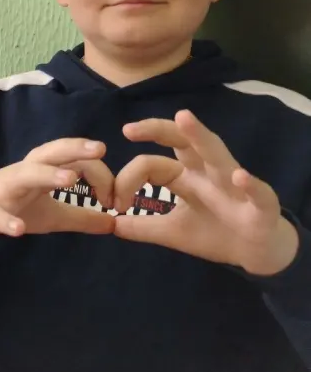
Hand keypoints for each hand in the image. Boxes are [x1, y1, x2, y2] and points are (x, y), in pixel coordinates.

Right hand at [0, 139, 115, 241]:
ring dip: (47, 175)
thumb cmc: (15, 205)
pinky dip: (7, 220)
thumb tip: (115, 224)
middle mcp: (25, 172)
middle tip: (99, 150)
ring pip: (25, 175)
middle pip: (49, 154)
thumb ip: (82, 217)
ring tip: (69, 179)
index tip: (116, 201)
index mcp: (42, 169)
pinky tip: (18, 229)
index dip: (99, 176)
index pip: (74, 161)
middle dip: (73, 149)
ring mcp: (6, 189)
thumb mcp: (53, 212)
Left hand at [115, 110, 298, 275]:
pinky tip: (239, 177)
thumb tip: (110, 224)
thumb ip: (143, 226)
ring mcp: (234, 185)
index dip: (127, 179)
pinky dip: (249, 184)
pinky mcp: (260, 206)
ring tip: (184, 118)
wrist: (257, 253)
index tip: (112, 203)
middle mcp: (207, 173)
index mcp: (185, 176)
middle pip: (182, 142)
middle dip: (158, 129)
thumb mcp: (172, 232)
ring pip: (216, 154)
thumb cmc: (214, 232)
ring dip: (200, 136)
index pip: (150, 164)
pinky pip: (257, 191)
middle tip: (129, 129)